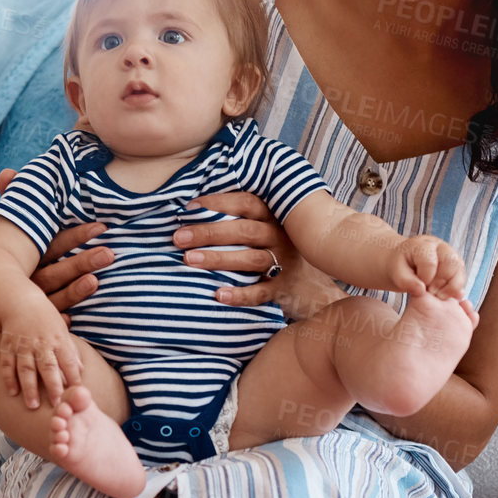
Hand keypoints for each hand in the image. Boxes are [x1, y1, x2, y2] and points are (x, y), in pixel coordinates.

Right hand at [0, 167, 114, 316]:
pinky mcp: (31, 323)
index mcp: (26, 257)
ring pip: (53, 296)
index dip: (76, 236)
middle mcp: (26, 278)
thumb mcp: (10, 235)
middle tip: (110, 253)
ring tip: (97, 281)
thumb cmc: (12, 262)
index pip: (54, 244)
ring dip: (75, 290)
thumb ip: (13, 202)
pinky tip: (75, 318)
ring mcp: (28, 302)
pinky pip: (45, 322)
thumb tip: (6, 171)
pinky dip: (58, 318)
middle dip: (81, 261)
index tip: (101, 227)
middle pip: (56, 269)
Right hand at [0, 297, 83, 410]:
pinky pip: (7, 363)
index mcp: (58, 339)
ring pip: (26, 368)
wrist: (18, 300)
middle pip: (48, 367)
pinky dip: (9, 378)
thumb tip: (80, 371)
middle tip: (58, 405)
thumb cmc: (44, 317)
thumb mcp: (61, 330)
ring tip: (33, 405)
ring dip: (30, 388)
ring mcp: (23, 344)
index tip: (78, 394)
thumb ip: (70, 352)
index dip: (73, 378)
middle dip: (53, 387)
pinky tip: (12, 392)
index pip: (68, 361)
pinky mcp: (8, 345)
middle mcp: (41, 343)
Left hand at [171, 189, 343, 317]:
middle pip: (244, 230)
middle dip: (209, 232)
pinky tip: (218, 295)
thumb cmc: (283, 253)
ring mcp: (285, 264)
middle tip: (179, 238)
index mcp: (275, 218)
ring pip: (251, 259)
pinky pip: (260, 293)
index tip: (189, 208)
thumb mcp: (271, 230)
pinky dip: (239, 295)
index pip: (246, 202)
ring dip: (219, 258)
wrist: (319, 289)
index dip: (218, 202)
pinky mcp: (284, 290)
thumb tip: (196, 212)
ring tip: (189, 260)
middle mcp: (281, 238)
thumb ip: (244, 220)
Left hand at [386, 234, 466, 298]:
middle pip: (451, 262)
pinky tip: (446, 295)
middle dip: (441, 282)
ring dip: (452, 287)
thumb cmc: (400, 266)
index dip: (426, 279)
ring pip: (460, 269)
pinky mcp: (456, 265)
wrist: (405, 261)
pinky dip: (457, 288)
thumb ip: (405, 281)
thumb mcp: (396, 272)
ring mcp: (451, 254)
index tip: (419, 287)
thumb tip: (421, 290)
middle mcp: (440, 247)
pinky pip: (462, 276)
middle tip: (431, 293)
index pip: (430, 262)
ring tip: (439, 296)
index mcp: (423, 245)